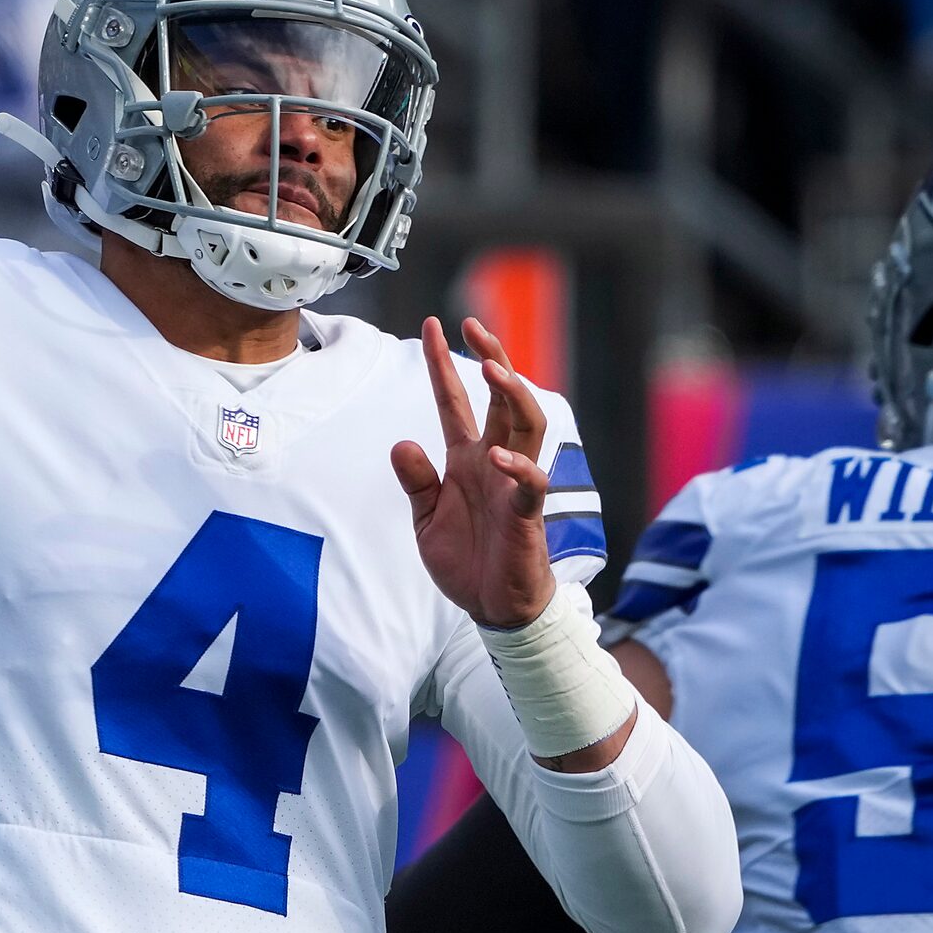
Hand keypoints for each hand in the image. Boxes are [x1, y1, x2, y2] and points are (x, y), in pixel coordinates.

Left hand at [391, 316, 555, 629]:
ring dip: (512, 394)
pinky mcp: (527, 514)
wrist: (491, 606)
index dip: (443, 364)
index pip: (453, 401)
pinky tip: (498, 456)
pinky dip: (517, 467)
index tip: (433, 326)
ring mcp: (513, 483)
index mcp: (466, 458)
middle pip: (500, 397)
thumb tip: (402, 443)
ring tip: (491, 368)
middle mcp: (494, 461)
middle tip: (474, 326)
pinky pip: (530, 483)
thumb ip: (416, 481)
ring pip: (526, 424)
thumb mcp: (426, 518)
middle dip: (490, 358)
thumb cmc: (464, 559)